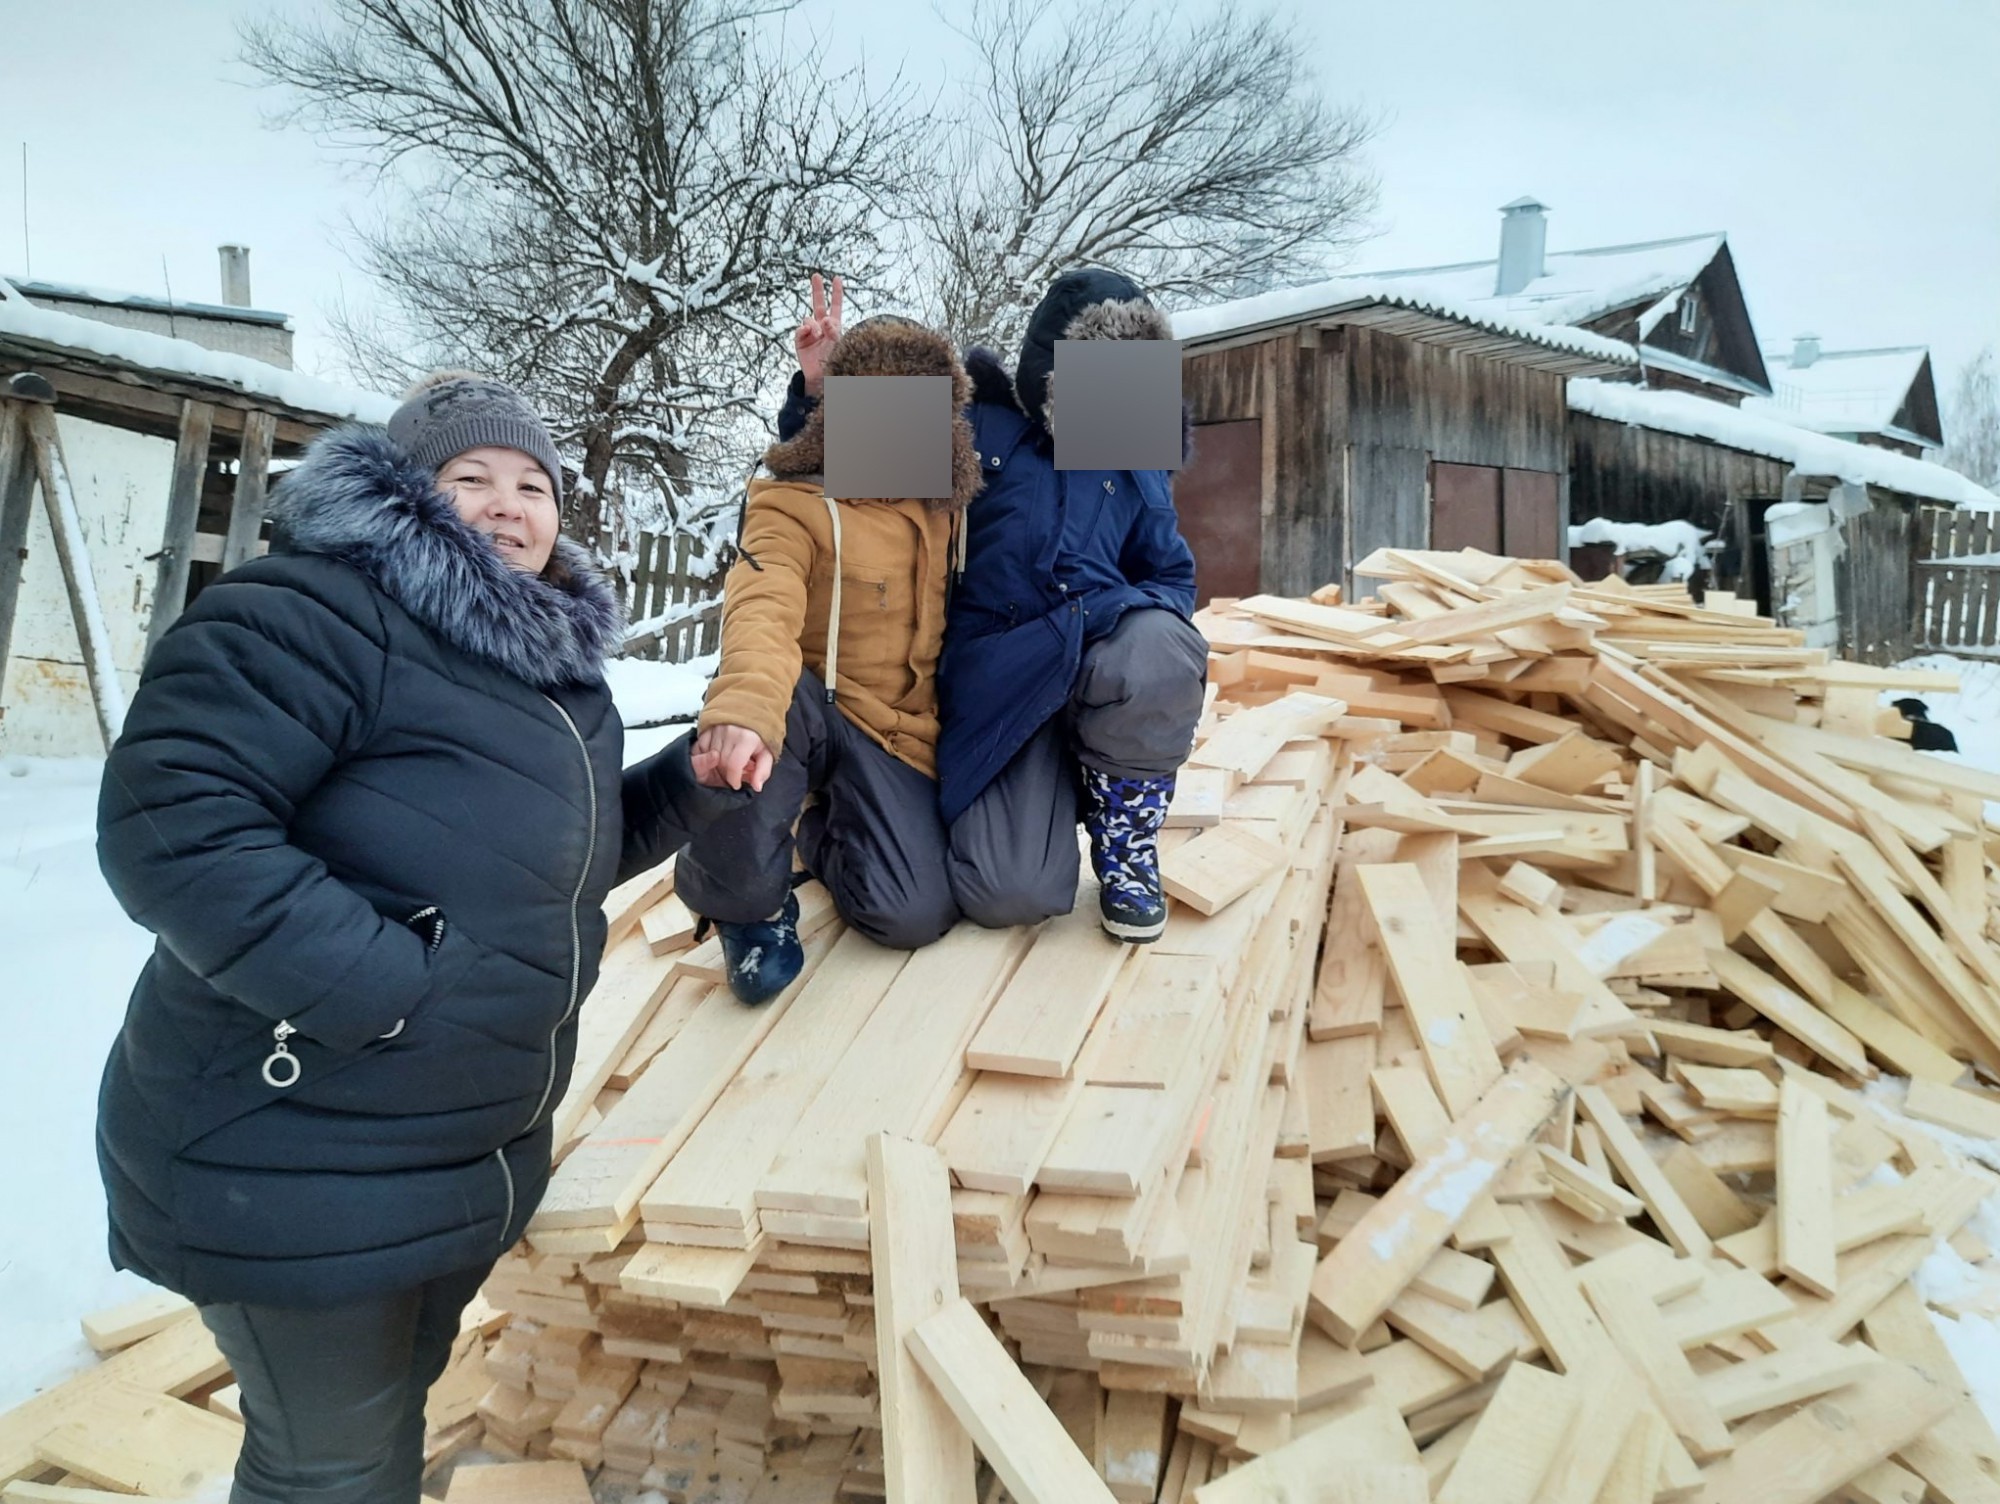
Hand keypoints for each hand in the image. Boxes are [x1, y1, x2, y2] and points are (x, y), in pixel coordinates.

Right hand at [693, 724, 774, 791]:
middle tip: (736, 772)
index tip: (736, 783)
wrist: (751, 711)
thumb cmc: (759, 732)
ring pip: (711, 757)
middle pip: (722, 763)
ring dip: (718, 765)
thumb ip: (763, 771)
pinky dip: (709, 756)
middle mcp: (730, 731)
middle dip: (728, 774)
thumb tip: (757, 786)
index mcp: (746, 738)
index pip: (733, 765)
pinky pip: (702, 748)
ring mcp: (717, 728)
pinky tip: (718, 756)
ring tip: (730, 761)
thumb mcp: (767, 752)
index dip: (734, 779)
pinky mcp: (707, 728)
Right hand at [795, 272, 842, 397]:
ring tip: (818, 334)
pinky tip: (809, 335)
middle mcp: (822, 327)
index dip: (836, 293)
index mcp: (834, 326)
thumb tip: (825, 319)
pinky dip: (804, 331)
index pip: (836, 306)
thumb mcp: (839, 345)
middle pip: (818, 304)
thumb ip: (834, 331)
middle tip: (816, 275)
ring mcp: (810, 333)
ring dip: (814, 324)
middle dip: (817, 290)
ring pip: (808, 319)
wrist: (822, 378)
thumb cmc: (834, 362)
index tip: (836, 278)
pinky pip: (800, 329)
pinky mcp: (800, 340)